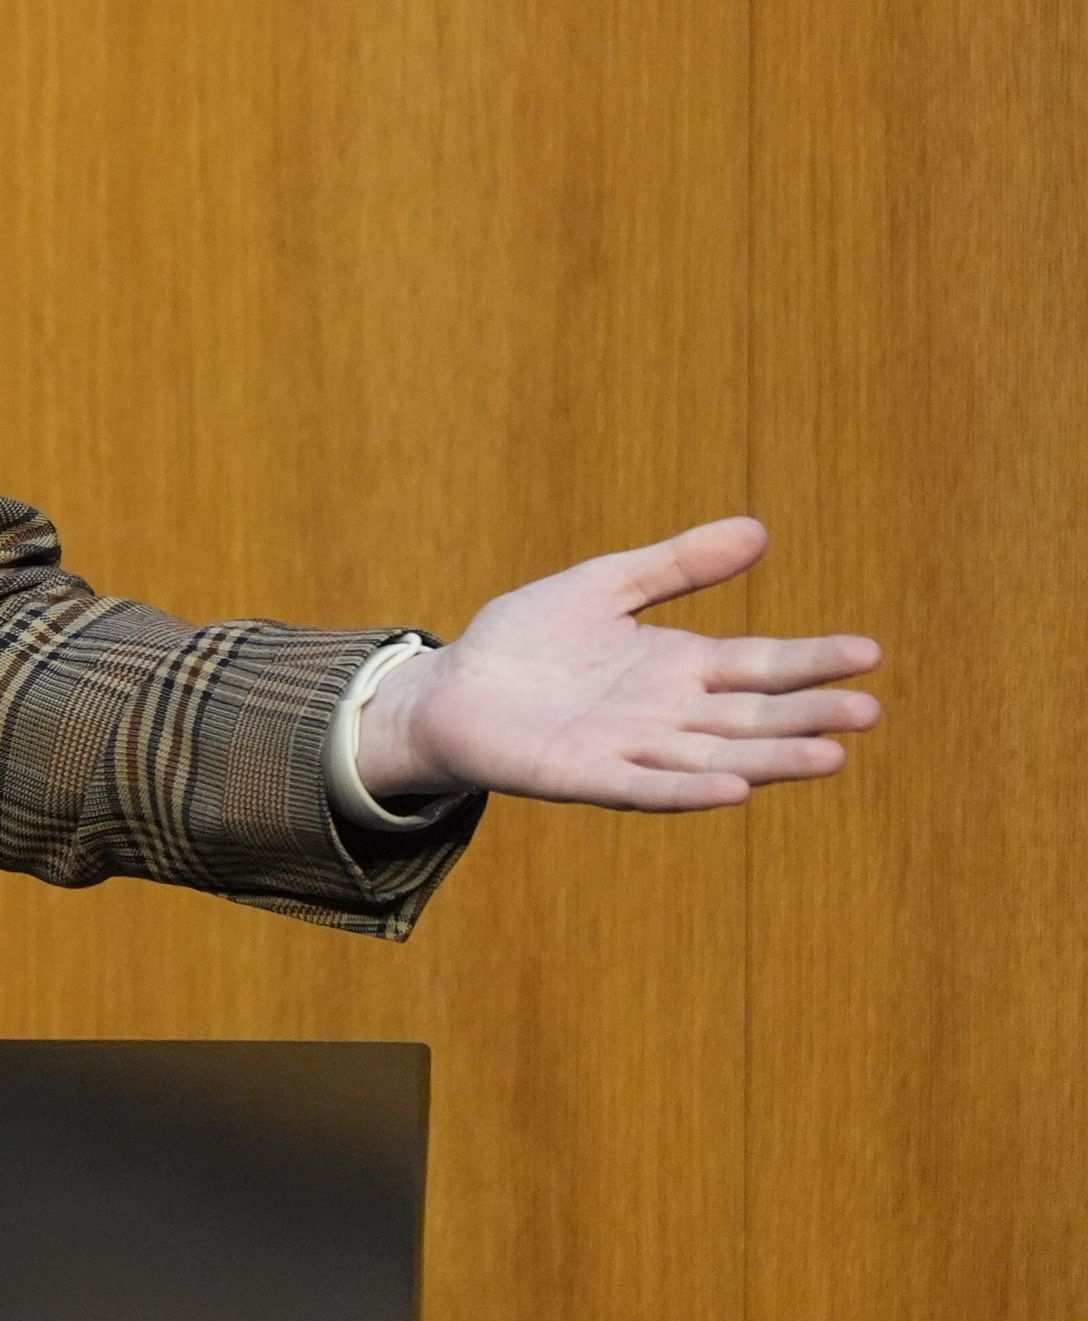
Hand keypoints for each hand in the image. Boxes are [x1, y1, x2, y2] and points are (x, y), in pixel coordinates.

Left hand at [360, 516, 880, 811]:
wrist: (450, 688)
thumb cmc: (530, 640)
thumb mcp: (605, 586)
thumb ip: (676, 564)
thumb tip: (759, 530)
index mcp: (680, 667)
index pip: (760, 665)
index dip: (812, 660)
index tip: (869, 653)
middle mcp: (668, 714)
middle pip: (751, 717)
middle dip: (808, 716)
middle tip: (868, 711)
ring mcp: (631, 749)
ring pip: (715, 757)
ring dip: (770, 760)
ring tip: (829, 755)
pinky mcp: (584, 776)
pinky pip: (646, 787)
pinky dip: (688, 790)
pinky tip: (733, 789)